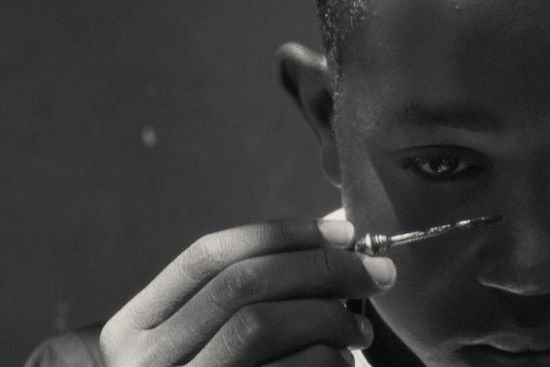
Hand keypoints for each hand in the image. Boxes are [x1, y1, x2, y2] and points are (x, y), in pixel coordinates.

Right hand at [99, 219, 395, 365]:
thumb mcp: (201, 346)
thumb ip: (245, 302)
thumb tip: (334, 248)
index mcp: (133, 329)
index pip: (209, 256)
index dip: (281, 235)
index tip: (343, 233)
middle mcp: (147, 361)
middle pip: (242, 283)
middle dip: (321, 267)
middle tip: (377, 274)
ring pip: (261, 323)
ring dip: (328, 316)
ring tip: (359, 331)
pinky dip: (327, 359)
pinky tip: (341, 363)